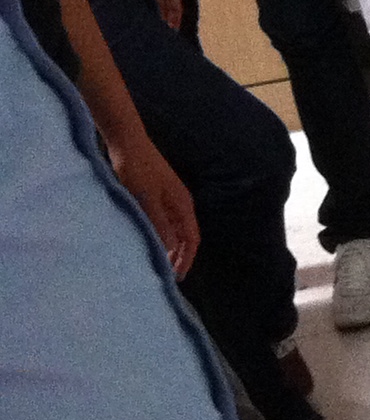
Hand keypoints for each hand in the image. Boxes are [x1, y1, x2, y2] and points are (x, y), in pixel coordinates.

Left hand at [108, 132, 199, 277]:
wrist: (127, 142)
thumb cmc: (136, 169)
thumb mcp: (146, 198)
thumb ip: (159, 223)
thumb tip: (171, 248)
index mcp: (183, 205)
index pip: (192, 239)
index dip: (187, 259)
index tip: (176, 277)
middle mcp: (180, 204)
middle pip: (186, 237)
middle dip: (181, 257)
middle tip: (168, 275)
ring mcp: (170, 200)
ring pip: (176, 230)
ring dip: (171, 248)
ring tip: (159, 263)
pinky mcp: (157, 196)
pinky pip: (165, 223)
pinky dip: (161, 236)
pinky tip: (150, 241)